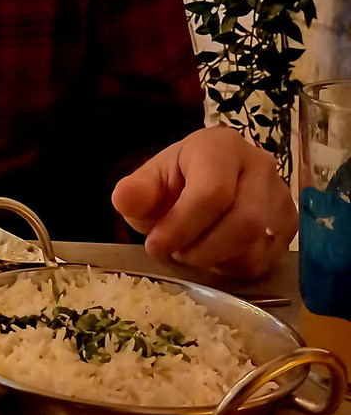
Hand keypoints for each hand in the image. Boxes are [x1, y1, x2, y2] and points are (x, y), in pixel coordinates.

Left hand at [111, 126, 297, 278]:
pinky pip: (266, 259)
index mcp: (220, 147)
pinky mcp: (288, 222)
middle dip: (203, 249)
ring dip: (217, 260)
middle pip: (245, 222)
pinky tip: (215, 254)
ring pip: (258, 245)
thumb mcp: (146, 184)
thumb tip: (125, 199)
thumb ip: (135, 193)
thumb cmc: (172, 183)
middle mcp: (260, 165)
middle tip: (176, 253)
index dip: (183, 227)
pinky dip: (234, 267)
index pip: (212, 193)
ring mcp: (280, 194)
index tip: (155, 246)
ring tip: (193, 249)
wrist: (196, 185)